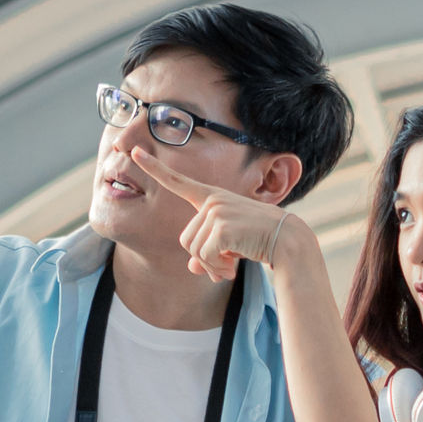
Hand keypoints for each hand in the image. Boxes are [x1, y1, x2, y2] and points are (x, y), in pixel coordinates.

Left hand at [128, 150, 298, 282]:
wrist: (288, 241)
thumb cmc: (260, 241)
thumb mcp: (229, 245)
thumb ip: (207, 253)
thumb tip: (193, 267)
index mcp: (213, 198)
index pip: (179, 182)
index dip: (155, 169)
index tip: (134, 153)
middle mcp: (212, 200)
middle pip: (185, 239)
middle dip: (203, 260)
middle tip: (224, 267)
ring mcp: (217, 211)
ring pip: (193, 250)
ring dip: (211, 266)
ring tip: (231, 266)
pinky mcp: (222, 226)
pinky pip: (205, 256)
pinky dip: (218, 268)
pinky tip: (234, 266)